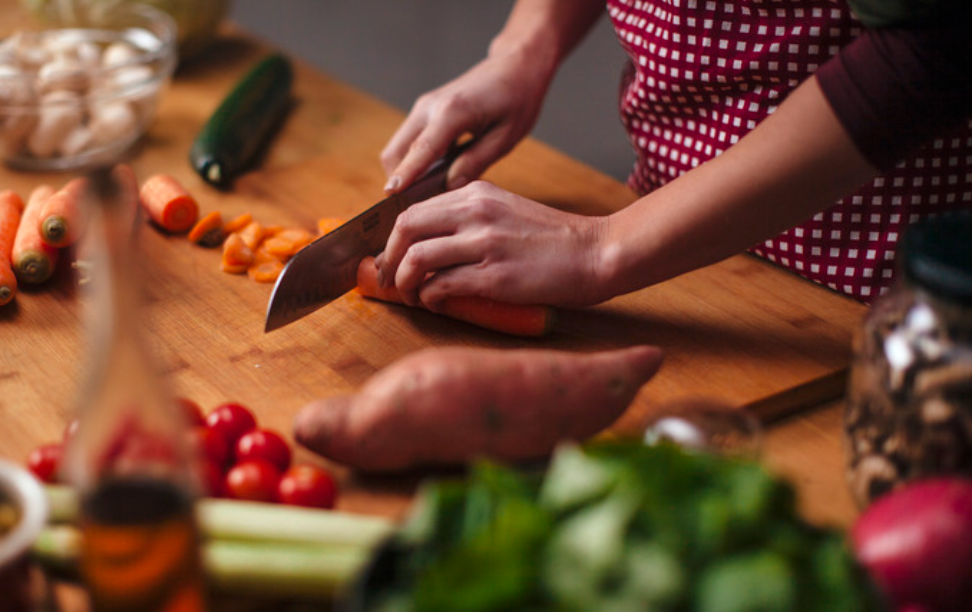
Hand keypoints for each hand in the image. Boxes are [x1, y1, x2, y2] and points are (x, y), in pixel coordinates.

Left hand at [375, 181, 608, 307]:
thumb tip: (432, 244)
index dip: (393, 239)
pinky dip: (430, 298)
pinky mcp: (494, 275)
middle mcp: (476, 212)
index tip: (391, 259)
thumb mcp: (507, 211)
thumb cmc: (555, 240)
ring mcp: (484, 242)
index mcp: (476, 194)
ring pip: (417, 258)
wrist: (596, 252)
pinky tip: (437, 303)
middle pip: (406, 229)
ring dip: (406, 283)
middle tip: (390, 280)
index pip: (413, 210)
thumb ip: (472, 218)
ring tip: (412, 297)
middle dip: (390, 259)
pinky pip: (442, 285)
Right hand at [380, 48, 553, 192]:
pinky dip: (412, 161)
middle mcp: (429, 107)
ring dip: (404, 172)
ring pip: (398, 147)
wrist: (514, 66)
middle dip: (398, 181)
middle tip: (415, 210)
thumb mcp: (505, 137)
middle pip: (395, 152)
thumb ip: (476, 162)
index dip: (405, 176)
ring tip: (425, 197)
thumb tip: (450, 187)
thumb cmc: (517, 99)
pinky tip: (433, 178)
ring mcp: (424, 107)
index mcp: (452, 112)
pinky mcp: (425, 111)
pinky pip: (409, 142)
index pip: (421, 151)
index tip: (390, 196)